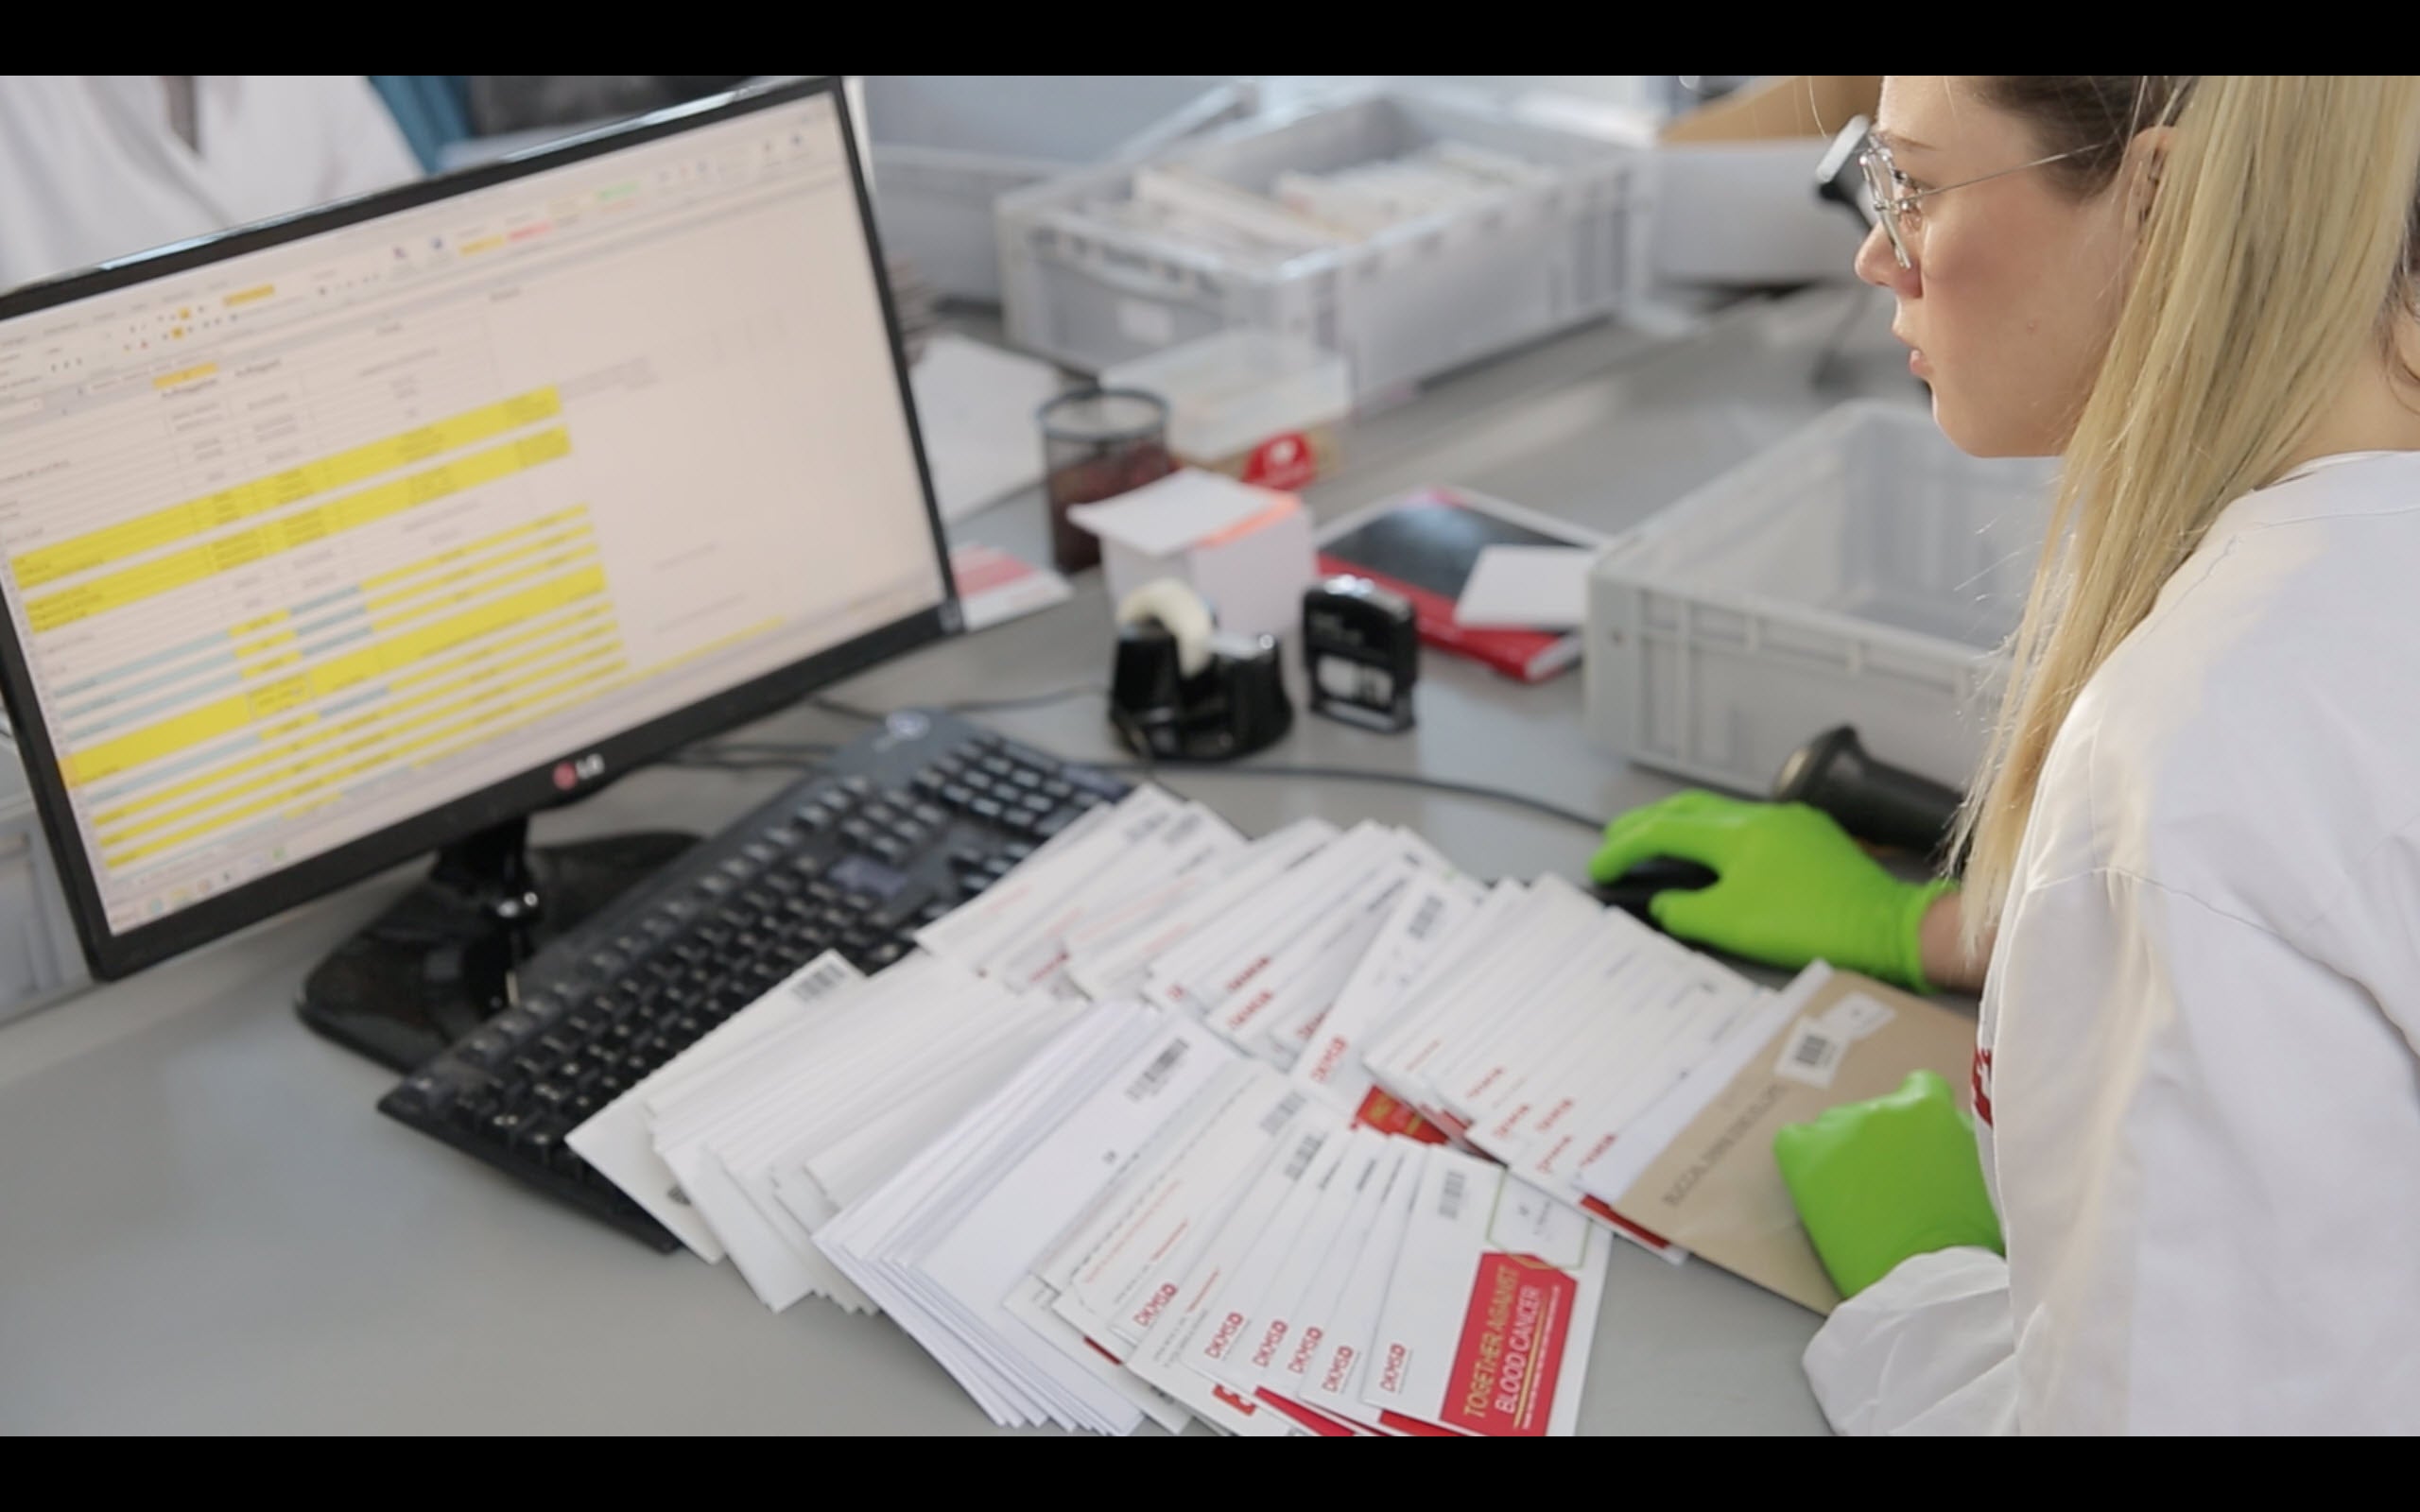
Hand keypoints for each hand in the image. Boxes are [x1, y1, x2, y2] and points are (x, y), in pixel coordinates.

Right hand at [1589, 791, 1952, 991]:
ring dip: (1683, 828)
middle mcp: (1760, 815)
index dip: (1624, 848)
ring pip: (1721, 815)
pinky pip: (1750, 828)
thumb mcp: (1731, 926)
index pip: (1662, 831)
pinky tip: (1717, 858)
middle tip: (1617, 842)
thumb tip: (1662, 903)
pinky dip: (1718, 838)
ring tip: (1658, 847)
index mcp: (1735, 833)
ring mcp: (1790, 822)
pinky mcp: (1812, 836)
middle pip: (1688, 809)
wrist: (1886, 927)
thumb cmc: (1805, 926)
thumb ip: (1685, 910)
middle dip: (1646, 824)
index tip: (1598, 866)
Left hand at [1773, 1070, 2003, 1300]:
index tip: (1921, 1144)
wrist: (1932, 1278)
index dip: (1921, 1119)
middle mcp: (1882, 1107)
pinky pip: (1793, 1142)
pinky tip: (1818, 1186)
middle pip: (1877, 1114)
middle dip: (1884, 1141)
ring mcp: (1840, 1129)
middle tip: (1894, 1184)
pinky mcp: (1805, 1156)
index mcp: (1930, 1106)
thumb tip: (1949, 1129)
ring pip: (1836, 1129)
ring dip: (1847, 1153)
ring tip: (1860, 1197)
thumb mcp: (1986, 1170)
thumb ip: (1963, 1138)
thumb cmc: (1972, 1238)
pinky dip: (1804, 1159)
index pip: (1921, 1089)